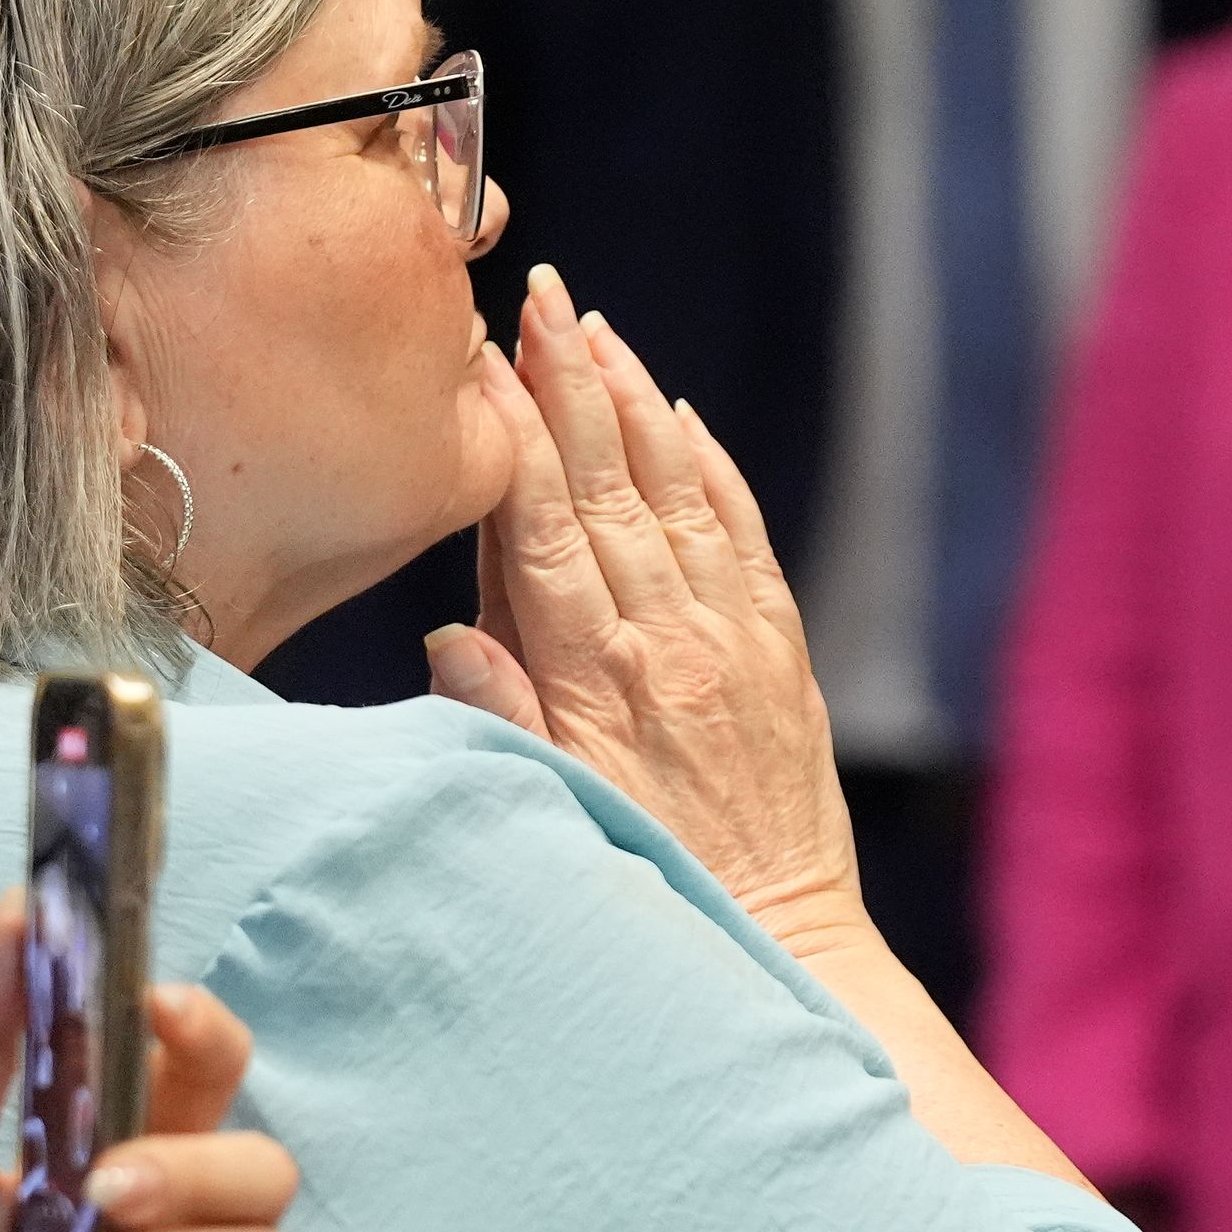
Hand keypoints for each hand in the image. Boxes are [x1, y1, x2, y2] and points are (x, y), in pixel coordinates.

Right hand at [424, 263, 873, 958]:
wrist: (781, 937)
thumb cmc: (646, 879)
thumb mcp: (550, 807)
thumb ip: (500, 713)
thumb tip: (450, 629)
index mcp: (597, 674)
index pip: (543, 525)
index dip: (519, 433)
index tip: (495, 355)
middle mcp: (671, 637)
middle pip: (608, 485)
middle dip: (572, 381)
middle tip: (542, 294)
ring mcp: (734, 636)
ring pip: (677, 491)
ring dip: (635, 403)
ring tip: (598, 329)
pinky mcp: (780, 649)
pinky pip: (744, 534)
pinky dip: (711, 467)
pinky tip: (678, 417)